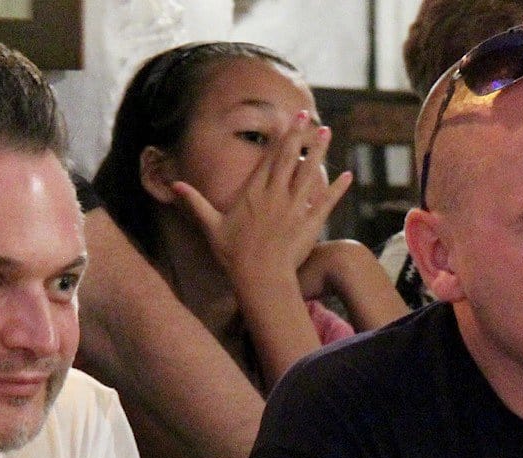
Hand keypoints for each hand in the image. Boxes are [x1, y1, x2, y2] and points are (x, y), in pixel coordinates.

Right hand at [170, 112, 351, 285]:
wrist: (259, 278)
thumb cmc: (233, 255)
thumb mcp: (211, 227)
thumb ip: (196, 203)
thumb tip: (174, 186)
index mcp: (253, 193)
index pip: (269, 159)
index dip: (280, 137)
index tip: (288, 119)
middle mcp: (275, 195)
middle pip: (290, 159)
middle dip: (299, 135)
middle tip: (307, 114)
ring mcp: (294, 208)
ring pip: (309, 174)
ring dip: (319, 153)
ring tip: (327, 133)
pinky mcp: (309, 224)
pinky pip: (326, 202)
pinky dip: (338, 189)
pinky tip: (348, 176)